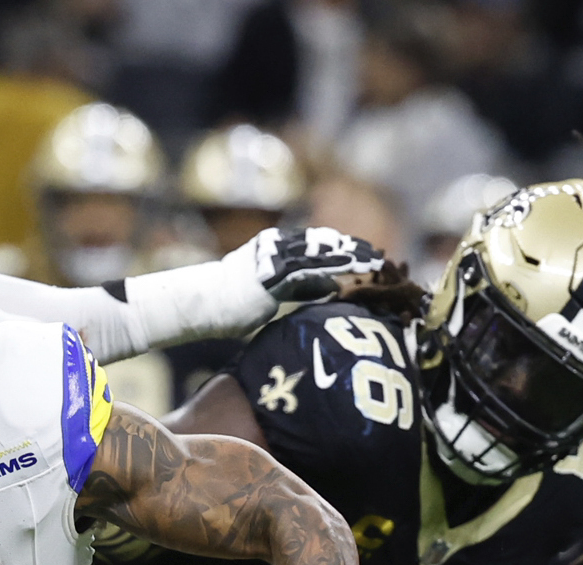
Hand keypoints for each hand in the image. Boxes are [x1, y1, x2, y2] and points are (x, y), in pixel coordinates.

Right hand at [226, 226, 385, 313]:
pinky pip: (307, 273)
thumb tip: (326, 289)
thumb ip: (297, 287)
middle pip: (324, 244)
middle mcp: (277, 245)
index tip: (366, 252)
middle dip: (353, 249)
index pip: (317, 243)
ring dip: (349, 259)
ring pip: (321, 255)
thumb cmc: (229, 303)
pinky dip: (330, 274)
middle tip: (379, 255)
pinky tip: (350, 277)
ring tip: (373, 264)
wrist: (202, 303)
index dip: (343, 247)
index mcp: (276, 245)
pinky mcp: (271, 275)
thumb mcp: (269, 290)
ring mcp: (274, 258)